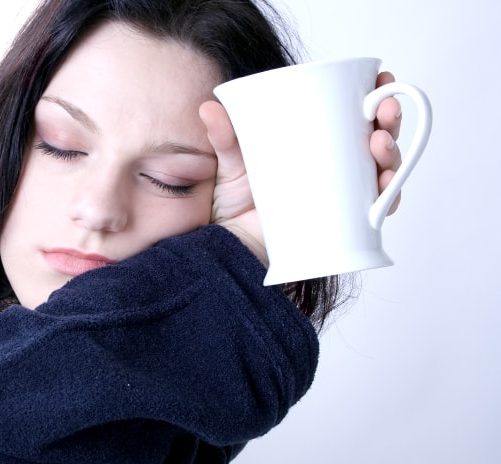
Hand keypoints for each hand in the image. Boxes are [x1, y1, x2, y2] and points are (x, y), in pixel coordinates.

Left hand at [200, 71, 405, 263]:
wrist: (231, 247)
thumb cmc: (235, 203)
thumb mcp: (231, 163)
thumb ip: (224, 137)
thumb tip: (207, 109)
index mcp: (320, 145)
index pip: (357, 116)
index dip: (377, 97)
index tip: (381, 80)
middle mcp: (339, 169)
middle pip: (378, 139)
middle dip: (390, 121)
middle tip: (385, 110)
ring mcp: (344, 197)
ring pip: (383, 171)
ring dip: (391, 154)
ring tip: (378, 143)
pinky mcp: (341, 226)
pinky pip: (375, 212)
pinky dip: (388, 199)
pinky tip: (386, 188)